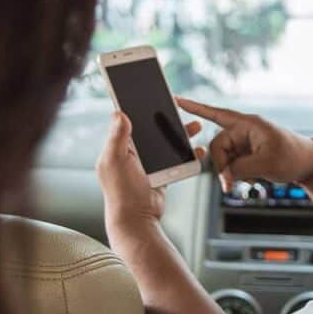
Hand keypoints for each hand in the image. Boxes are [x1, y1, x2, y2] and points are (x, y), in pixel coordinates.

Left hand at [96, 111, 203, 230]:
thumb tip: (118, 112)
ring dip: (180, 133)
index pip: (127, 121)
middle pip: (150, 129)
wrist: (137, 219)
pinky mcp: (160, 173)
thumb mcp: (115, 161)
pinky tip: (197, 149)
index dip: (136, 107)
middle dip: (165, 118)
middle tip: (177, 107)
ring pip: (165, 142)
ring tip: (194, 126)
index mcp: (117, 148)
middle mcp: (131, 154)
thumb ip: (117, 137)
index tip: (148, 94)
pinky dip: (187, 153)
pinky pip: (175, 159)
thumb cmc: (122, 192)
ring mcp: (147, 164)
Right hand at [176, 97, 312, 192]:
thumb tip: (224, 175)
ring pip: (223, 158)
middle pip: (217, 147)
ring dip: (229, 173)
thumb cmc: (292, 156)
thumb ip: (240, 168)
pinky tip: (248, 179)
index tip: (176, 100)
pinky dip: (235, 174)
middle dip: (222, 166)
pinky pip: (232, 164)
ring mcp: (244, 143)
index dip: (195, 108)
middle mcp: (243, 131)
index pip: (216, 114)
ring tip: (243, 183)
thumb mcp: (266, 163)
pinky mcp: (246, 154)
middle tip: (229, 185)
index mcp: (247, 124)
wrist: (308, 164)